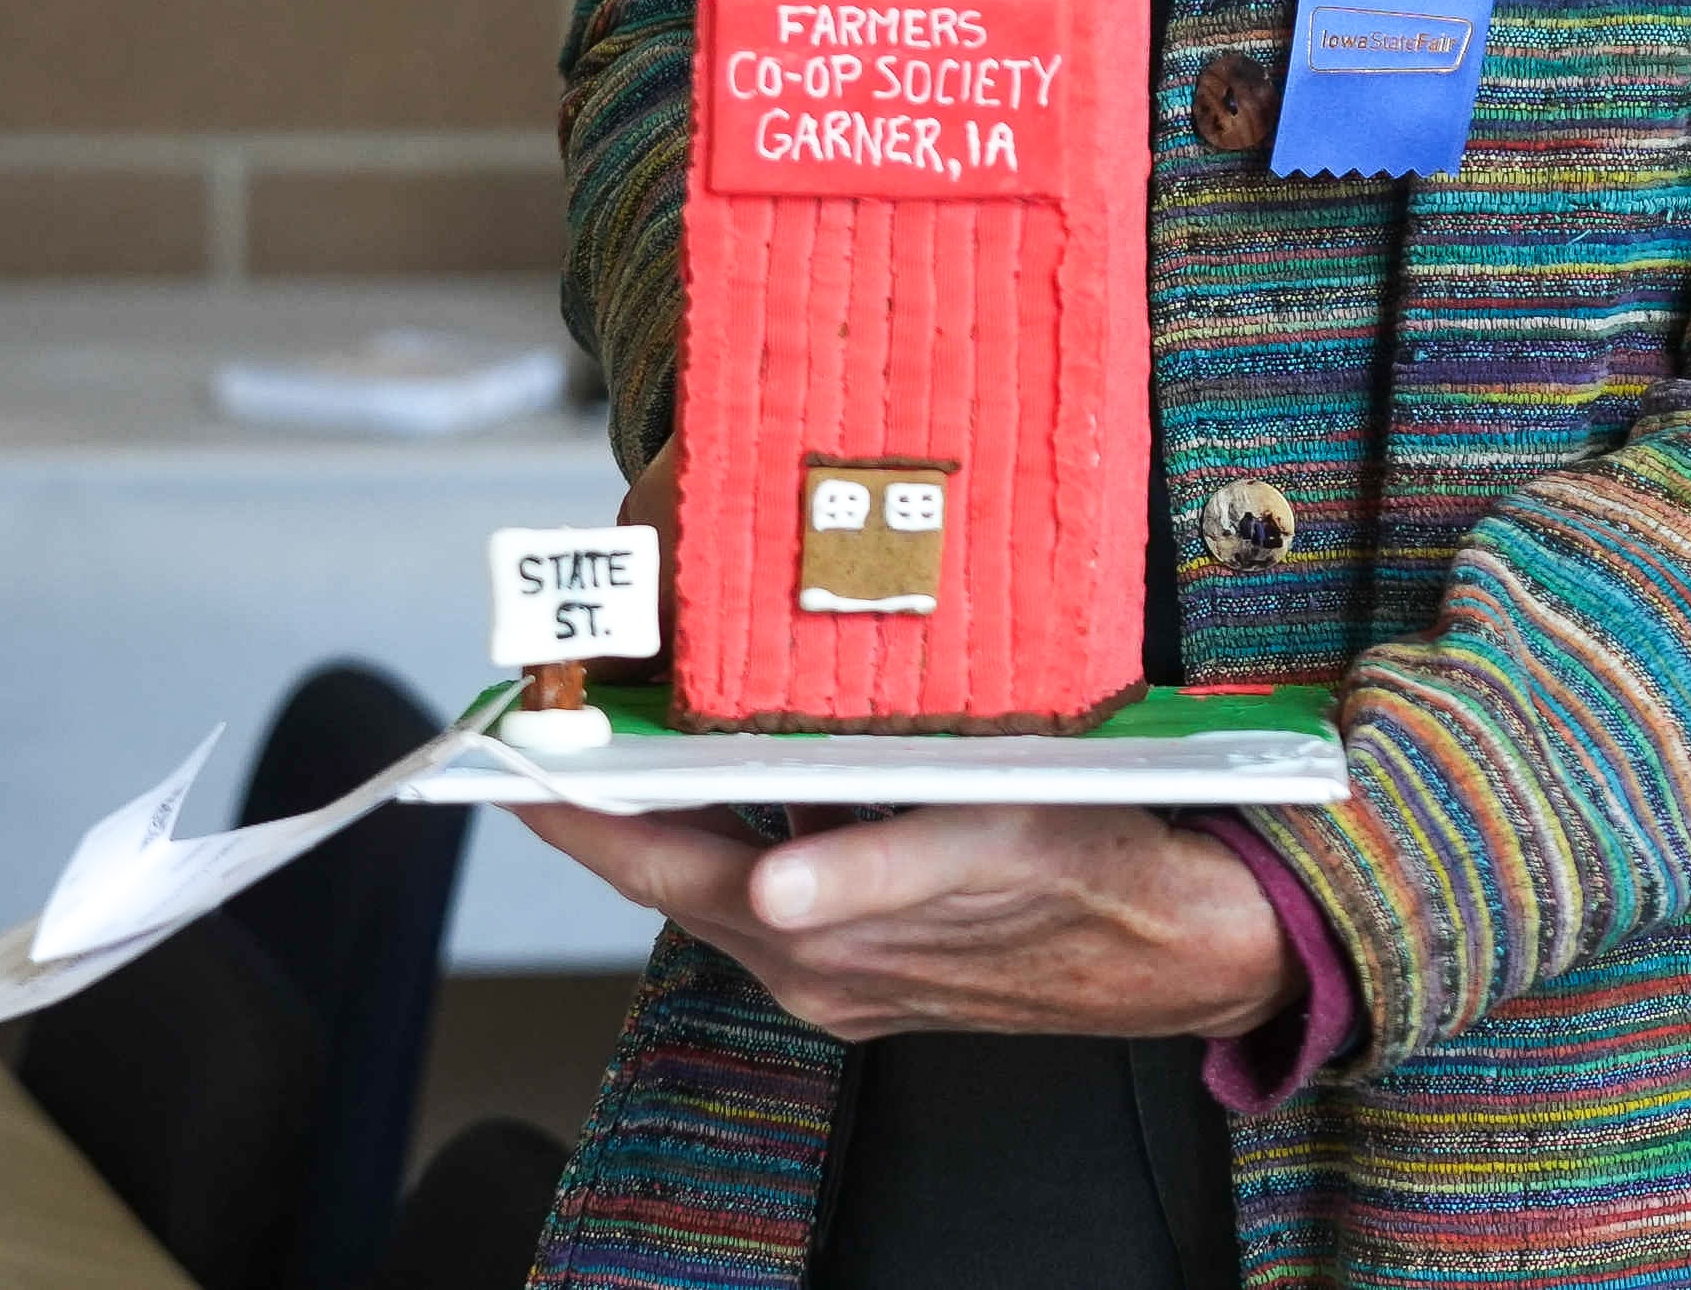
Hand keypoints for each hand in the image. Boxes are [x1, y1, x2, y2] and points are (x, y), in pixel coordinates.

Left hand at [514, 798, 1292, 1044]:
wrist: (1178, 938)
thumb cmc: (1094, 854)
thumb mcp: (994, 833)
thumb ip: (876, 868)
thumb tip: (773, 879)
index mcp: (822, 935)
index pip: (658, 863)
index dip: (578, 805)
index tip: (513, 741)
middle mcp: (809, 967)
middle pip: (660, 871)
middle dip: (590, 797)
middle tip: (531, 714)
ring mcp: (834, 976)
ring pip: (708, 881)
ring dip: (654, 815)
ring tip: (605, 727)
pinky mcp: (866, 974)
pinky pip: (769, 895)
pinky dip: (730, 836)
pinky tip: (727, 782)